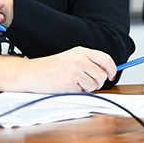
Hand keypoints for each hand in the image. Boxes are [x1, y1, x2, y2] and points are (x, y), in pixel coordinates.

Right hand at [0, 47, 116, 93]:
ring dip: (87, 88)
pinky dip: (78, 92)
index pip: (105, 58)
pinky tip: (67, 86)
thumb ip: (87, 62)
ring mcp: (75, 69)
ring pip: (95, 84)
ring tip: (73, 83)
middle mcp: (79, 58)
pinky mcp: (71, 81)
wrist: (31, 73)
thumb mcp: (70, 58)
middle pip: (102, 74)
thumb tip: (106, 73)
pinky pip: (85, 91)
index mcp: (80, 51)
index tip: (111, 75)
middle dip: (97, 82)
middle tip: (85, 82)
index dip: (112, 68)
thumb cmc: (50, 68)